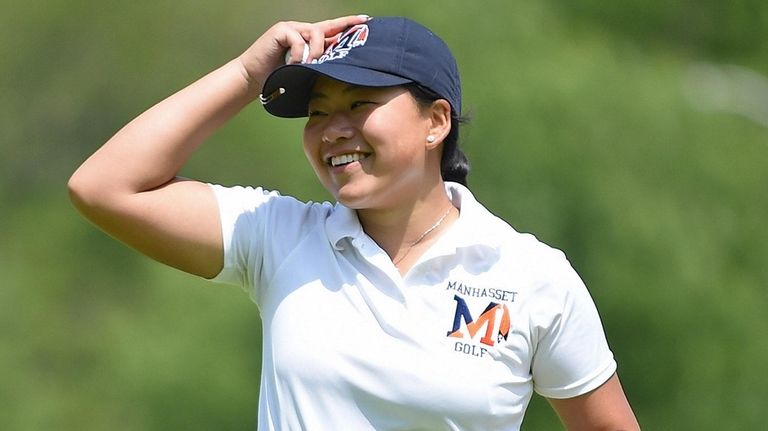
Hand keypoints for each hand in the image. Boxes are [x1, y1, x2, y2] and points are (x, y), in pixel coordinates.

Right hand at [237, 15, 369, 91]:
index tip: (364, 21)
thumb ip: (318, 66)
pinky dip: (300, 54)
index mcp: (307, 39)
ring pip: (315, 33)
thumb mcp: (304, 72)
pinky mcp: (281, 30)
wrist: (253, 79)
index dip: (346, 24)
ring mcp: (290, 28)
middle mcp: (300, 30)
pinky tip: (294, 64)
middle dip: (341, 30)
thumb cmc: (279, 79)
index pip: (330, 29)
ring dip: (316, 52)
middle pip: (325, 28)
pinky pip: (299, 40)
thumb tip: (340, 69)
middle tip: (354, 34)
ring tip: (309, 65)